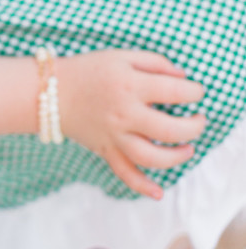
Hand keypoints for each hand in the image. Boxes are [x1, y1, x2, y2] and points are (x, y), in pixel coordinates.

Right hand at [57, 50, 205, 198]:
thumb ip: (155, 62)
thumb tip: (183, 79)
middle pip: (170, 130)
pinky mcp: (104, 150)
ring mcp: (113, 136)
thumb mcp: (121, 56)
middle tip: (199, 121)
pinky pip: (124, 173)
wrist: (48, 91)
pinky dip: (142, 186)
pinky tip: (159, 192)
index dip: (194, 92)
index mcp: (129, 85)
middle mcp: (123, 113)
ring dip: (177, 157)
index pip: (175, 92)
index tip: (196, 92)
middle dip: (194, 127)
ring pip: (151, 158)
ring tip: (188, 148)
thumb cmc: (89, 69)